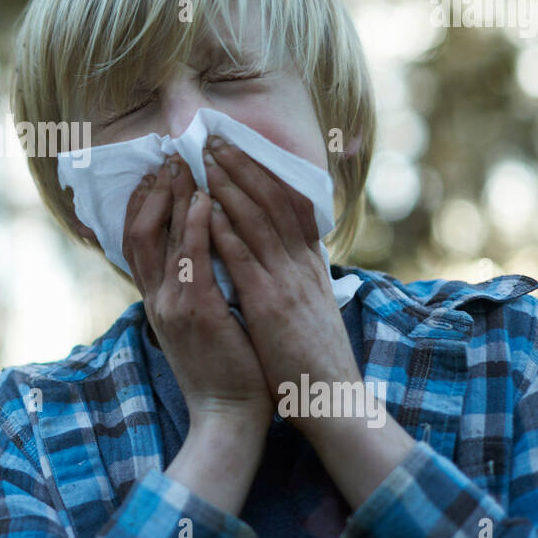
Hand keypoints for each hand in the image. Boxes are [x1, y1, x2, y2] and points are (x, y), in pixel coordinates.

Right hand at [121, 153, 274, 428]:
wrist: (228, 416)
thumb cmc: (224, 370)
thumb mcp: (198, 325)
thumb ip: (193, 290)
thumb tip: (202, 258)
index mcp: (157, 300)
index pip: (137, 241)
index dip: (142, 204)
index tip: (156, 173)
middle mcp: (156, 297)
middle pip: (140, 231)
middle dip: (153, 190)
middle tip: (169, 156)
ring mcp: (172, 304)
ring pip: (161, 237)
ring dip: (172, 196)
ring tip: (185, 165)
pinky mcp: (196, 312)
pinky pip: (191, 258)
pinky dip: (196, 225)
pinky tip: (205, 200)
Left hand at [201, 135, 360, 435]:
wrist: (332, 400)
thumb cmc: (314, 360)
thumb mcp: (309, 307)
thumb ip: (294, 277)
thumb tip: (280, 255)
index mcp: (311, 264)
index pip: (291, 203)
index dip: (266, 172)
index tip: (241, 147)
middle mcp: (302, 264)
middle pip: (274, 199)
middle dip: (243, 165)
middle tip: (214, 138)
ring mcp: (289, 282)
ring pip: (258, 219)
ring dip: (230, 184)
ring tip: (206, 157)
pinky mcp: (271, 305)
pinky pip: (245, 258)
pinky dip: (225, 229)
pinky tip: (205, 208)